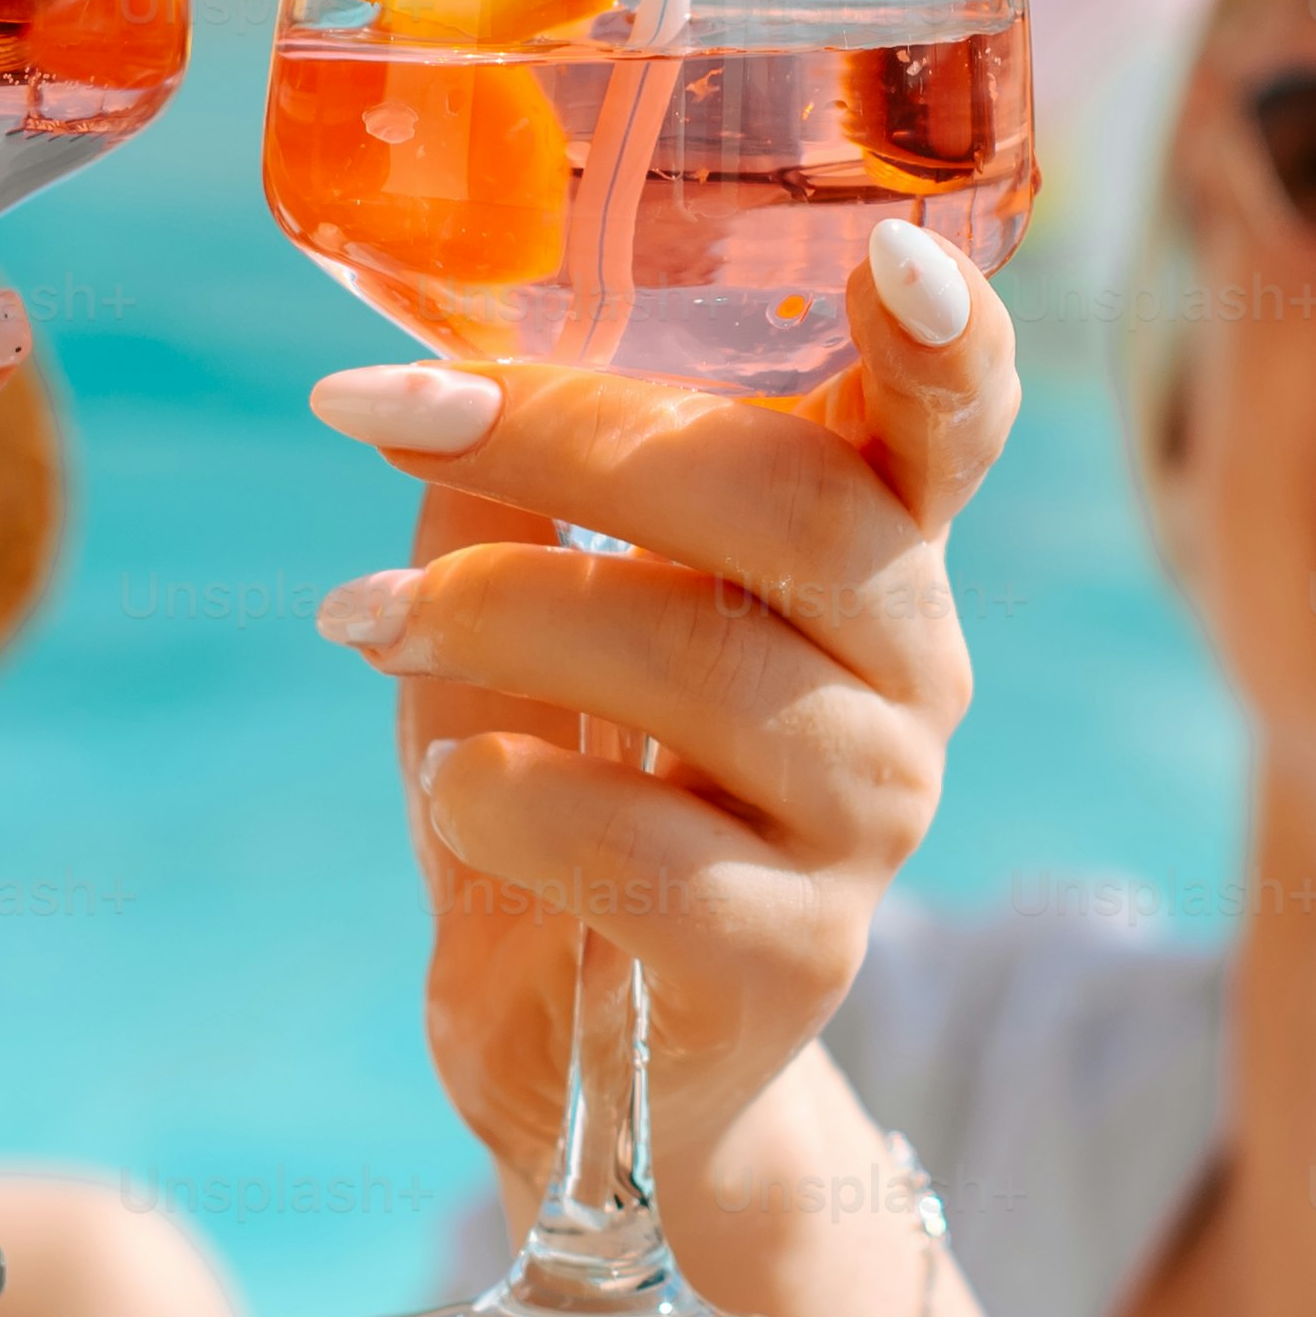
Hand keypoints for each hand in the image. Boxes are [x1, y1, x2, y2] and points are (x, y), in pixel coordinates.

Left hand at [303, 223, 1018, 1200]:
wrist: (593, 1058)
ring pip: (705, 664)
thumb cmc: (577, 791)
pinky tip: (454, 791)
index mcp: (870, 559)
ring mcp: (866, 823)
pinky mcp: (791, 960)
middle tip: (394, 418)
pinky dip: (514, 797)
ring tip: (366, 621)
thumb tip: (421, 372)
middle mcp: (909, 676)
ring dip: (501, 608)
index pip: (949, 428)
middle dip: (570, 439)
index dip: (944, 341)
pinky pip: (646, 850)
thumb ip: (515, 497)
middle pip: (795, 509)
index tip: (892, 258)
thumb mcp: (538, 622)